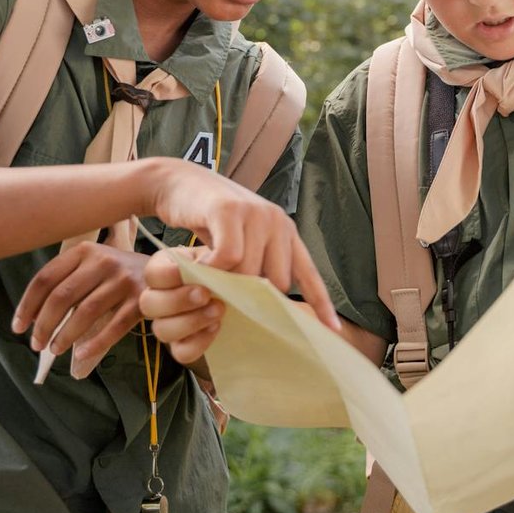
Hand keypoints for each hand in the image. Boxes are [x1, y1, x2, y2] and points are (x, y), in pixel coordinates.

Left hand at [12, 242, 148, 378]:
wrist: (168, 273)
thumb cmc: (119, 274)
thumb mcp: (94, 265)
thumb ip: (68, 281)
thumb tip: (34, 317)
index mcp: (85, 250)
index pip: (46, 278)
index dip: (27, 305)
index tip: (18, 326)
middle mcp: (104, 261)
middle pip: (62, 296)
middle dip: (43, 325)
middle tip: (36, 344)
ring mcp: (124, 280)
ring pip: (86, 312)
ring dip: (65, 336)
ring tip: (55, 350)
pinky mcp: (141, 300)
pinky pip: (114, 327)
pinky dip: (95, 343)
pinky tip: (81, 354)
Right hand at [139, 250, 224, 365]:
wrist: (246, 292)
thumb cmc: (231, 268)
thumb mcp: (223, 255)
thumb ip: (215, 253)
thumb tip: (207, 264)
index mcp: (166, 268)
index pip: (152, 274)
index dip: (170, 275)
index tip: (197, 269)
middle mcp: (161, 296)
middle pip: (148, 304)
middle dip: (178, 300)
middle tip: (205, 294)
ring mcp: (170, 323)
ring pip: (161, 330)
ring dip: (191, 321)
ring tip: (218, 309)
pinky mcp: (184, 345)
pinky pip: (181, 352)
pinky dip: (200, 341)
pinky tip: (216, 326)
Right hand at [146, 160, 341, 332]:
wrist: (180, 183)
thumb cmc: (211, 221)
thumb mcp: (243, 243)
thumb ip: (258, 266)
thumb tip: (267, 306)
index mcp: (285, 232)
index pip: (308, 272)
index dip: (320, 302)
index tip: (332, 329)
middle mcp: (276, 221)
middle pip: (276, 281)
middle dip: (253, 296)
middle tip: (228, 297)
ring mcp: (254, 214)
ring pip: (250, 272)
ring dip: (227, 283)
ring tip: (209, 279)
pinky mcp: (229, 210)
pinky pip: (229, 256)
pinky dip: (213, 269)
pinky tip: (201, 267)